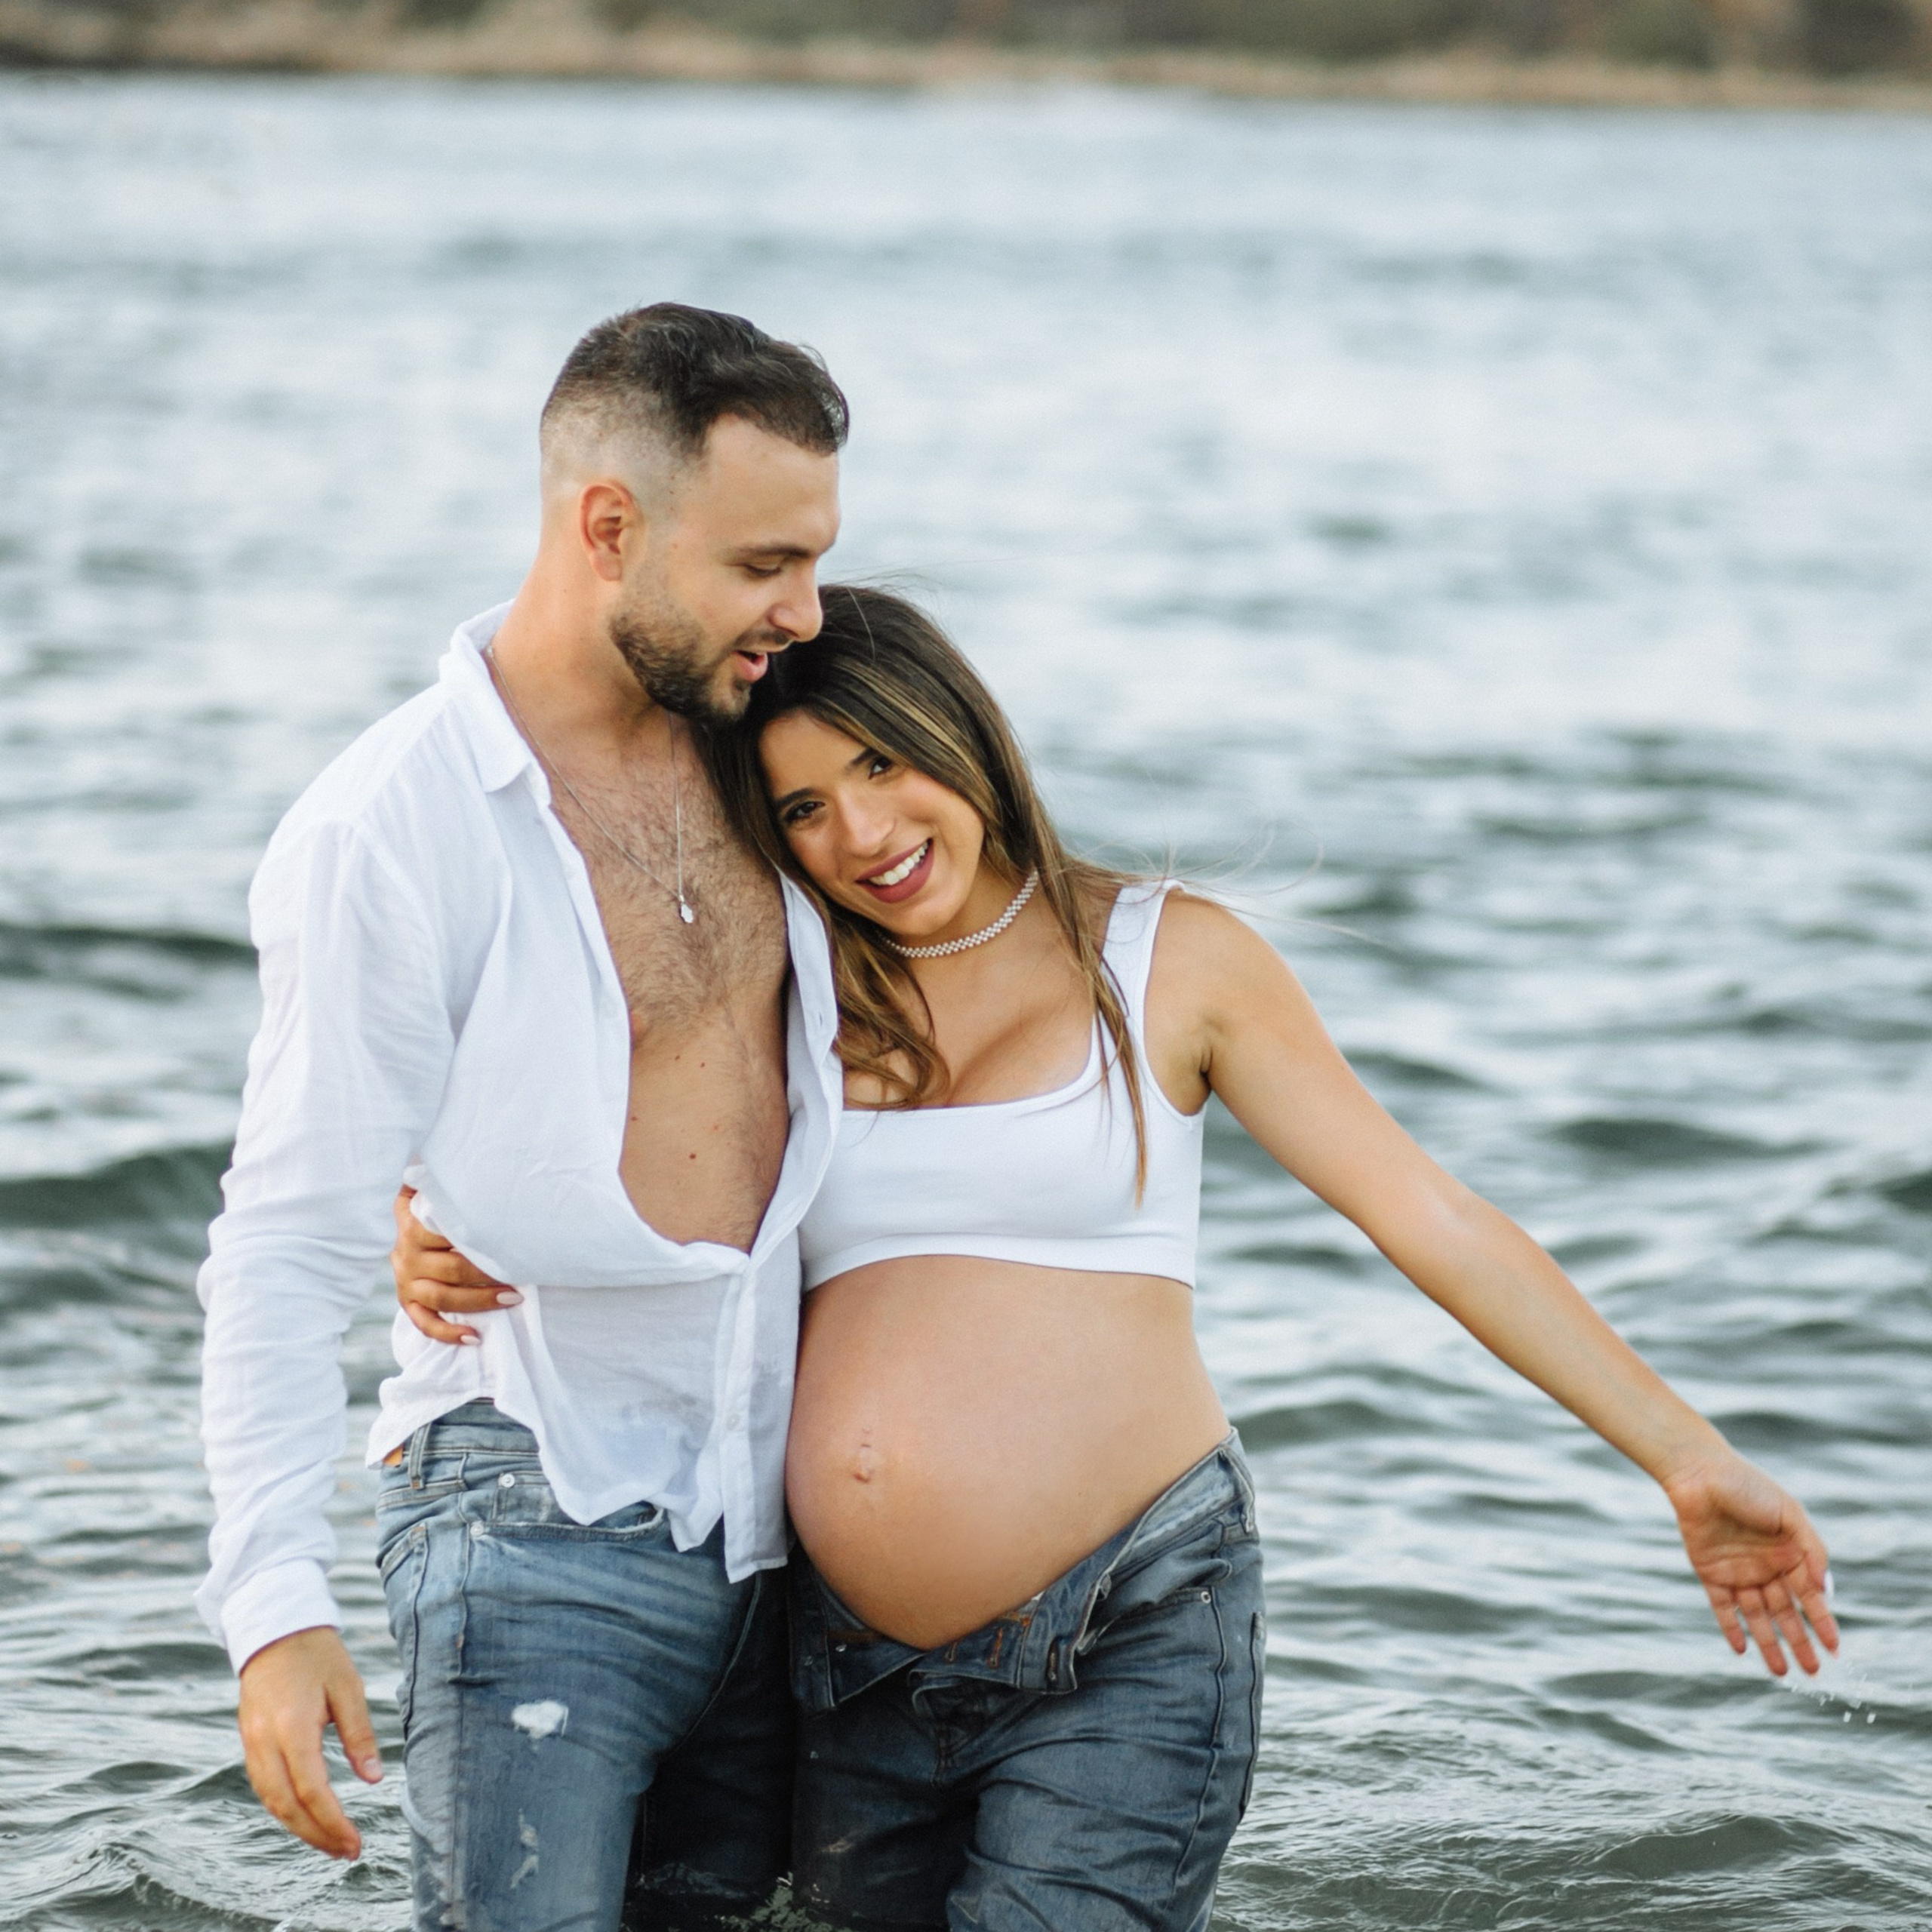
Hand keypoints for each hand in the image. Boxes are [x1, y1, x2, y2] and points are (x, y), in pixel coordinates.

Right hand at [236, 1626, 381, 1858]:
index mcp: (292, 1725)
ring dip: (299, 1828)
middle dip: (317, 1835)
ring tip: (331, 1843)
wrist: (274, 1627)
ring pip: (270, 1801)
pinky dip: (284, 1809)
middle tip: (347, 1852)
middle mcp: (264, 1741)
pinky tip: (307, 1816)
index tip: (356, 1842)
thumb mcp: (348, 1686)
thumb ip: (360, 1735)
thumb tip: (373, 1780)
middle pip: (286, 1805)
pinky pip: (264, 1786)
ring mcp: (251, 1743)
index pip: (311, 1789)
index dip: (333, 1822)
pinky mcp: (248, 1741)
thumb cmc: (318, 1654)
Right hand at [391, 1185, 516, 1344]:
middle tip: (522, 1275)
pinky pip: (424, 1324)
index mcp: (411, 1223)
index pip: (441, 1233)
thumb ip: (440, 1169)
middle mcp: (404, 1254)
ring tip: (512, 1298)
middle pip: (448, 1270)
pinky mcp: (407, 1302)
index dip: (475, 1240)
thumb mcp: (429, 1180)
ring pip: (440, 1299)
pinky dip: (448, 1334)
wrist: (393, 1220)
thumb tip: (464, 1138)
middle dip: (487, 1274)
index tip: (507, 1241)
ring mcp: (405, 1281)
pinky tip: (475, 1338)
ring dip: (478, 1303)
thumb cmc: (430, 1198)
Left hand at [1662, 1449, 1838, 1676]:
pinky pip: (1723, 1607)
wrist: (1698, 1472)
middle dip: (1799, 1642)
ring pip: (1757, 1616)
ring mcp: (1738, 1571)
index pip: (1809, 1596)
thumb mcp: (1789, 1513)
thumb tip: (1826, 1589)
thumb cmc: (1747, 1486)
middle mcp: (1765, 1566)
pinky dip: (1732, 1627)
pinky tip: (1742, 1649)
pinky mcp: (1710, 1572)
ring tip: (1781, 1672)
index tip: (1835, 1649)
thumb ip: (1812, 1549)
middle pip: (1785, 1612)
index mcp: (1789, 1553)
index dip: (1823, 1622)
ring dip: (1769, 1643)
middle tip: (1812, 1672)